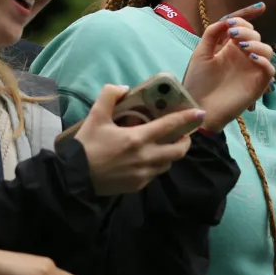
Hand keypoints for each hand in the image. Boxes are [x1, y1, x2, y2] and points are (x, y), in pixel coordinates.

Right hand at [74, 84, 203, 194]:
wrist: (74, 178)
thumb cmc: (86, 146)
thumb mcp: (95, 116)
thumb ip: (109, 95)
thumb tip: (125, 88)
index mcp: (137, 139)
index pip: (170, 126)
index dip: (187, 119)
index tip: (200, 113)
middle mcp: (145, 158)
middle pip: (178, 151)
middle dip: (185, 141)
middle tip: (182, 134)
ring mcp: (143, 174)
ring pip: (167, 164)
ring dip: (170, 154)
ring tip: (164, 146)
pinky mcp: (137, 186)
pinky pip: (154, 174)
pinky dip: (156, 165)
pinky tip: (146, 160)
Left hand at [182, 4, 275, 132]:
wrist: (197, 106)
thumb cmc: (197, 82)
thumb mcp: (201, 52)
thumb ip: (213, 33)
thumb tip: (228, 19)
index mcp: (230, 48)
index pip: (244, 27)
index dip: (247, 16)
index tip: (245, 16)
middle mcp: (243, 57)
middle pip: (256, 35)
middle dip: (247, 30)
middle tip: (233, 34)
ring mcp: (251, 70)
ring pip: (268, 50)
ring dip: (257, 43)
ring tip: (242, 46)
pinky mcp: (257, 85)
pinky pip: (270, 70)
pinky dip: (264, 61)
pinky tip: (251, 57)